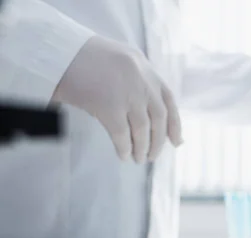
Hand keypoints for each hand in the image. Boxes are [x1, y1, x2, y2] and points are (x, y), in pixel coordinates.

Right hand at [52, 35, 182, 162]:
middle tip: (153, 156)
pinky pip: (122, 134)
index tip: (177, 142)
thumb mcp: (122, 60)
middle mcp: (142, 81)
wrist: (58, 51)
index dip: (175, 124)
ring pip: (143, 129)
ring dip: (143, 148)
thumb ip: (139, 79)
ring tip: (139, 159)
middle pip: (159, 118)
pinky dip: (125, 148)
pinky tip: (124, 156)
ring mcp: (127, 94)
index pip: (169, 101)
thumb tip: (151, 110)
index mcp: (146, 68)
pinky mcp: (109, 106)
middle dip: (159, 141)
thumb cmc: (85, 58)